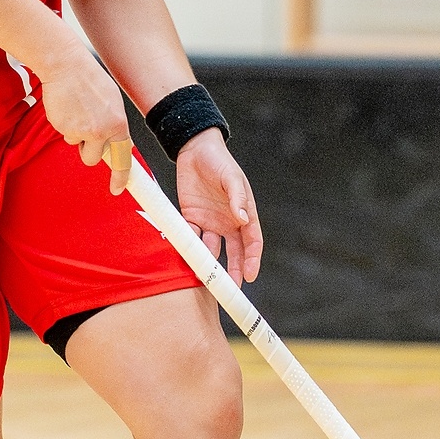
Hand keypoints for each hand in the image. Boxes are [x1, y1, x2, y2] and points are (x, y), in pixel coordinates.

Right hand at [40, 47, 131, 193]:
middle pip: (93, 159)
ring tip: (77, 112)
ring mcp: (81, 131)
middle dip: (88, 151)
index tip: (118, 188)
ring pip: (77, 147)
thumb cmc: (89, 80)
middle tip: (86, 131)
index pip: (123, 158)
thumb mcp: (112, 102)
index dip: (121, 176)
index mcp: (118, 123)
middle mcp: (101, 130)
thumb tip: (114, 143)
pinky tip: (68, 107)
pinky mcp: (64, 128)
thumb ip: (114, 125)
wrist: (67, 65)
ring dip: (76, 136)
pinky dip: (65, 125)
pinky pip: (65, 135)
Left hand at [173, 128, 261, 282]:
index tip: (251, 275)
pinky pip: (190, 238)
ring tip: (206, 278)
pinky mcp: (191, 218)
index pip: (252, 241)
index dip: (253, 260)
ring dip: (209, 264)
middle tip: (230, 289)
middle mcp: (229, 222)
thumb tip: (243, 218)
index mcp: (244, 213)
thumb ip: (237, 198)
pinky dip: (188, 248)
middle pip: (234, 253)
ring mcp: (210, 222)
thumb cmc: (219, 161)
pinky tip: (187, 258)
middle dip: (234, 271)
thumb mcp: (231, 177)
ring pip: (212, 249)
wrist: (193, 149)